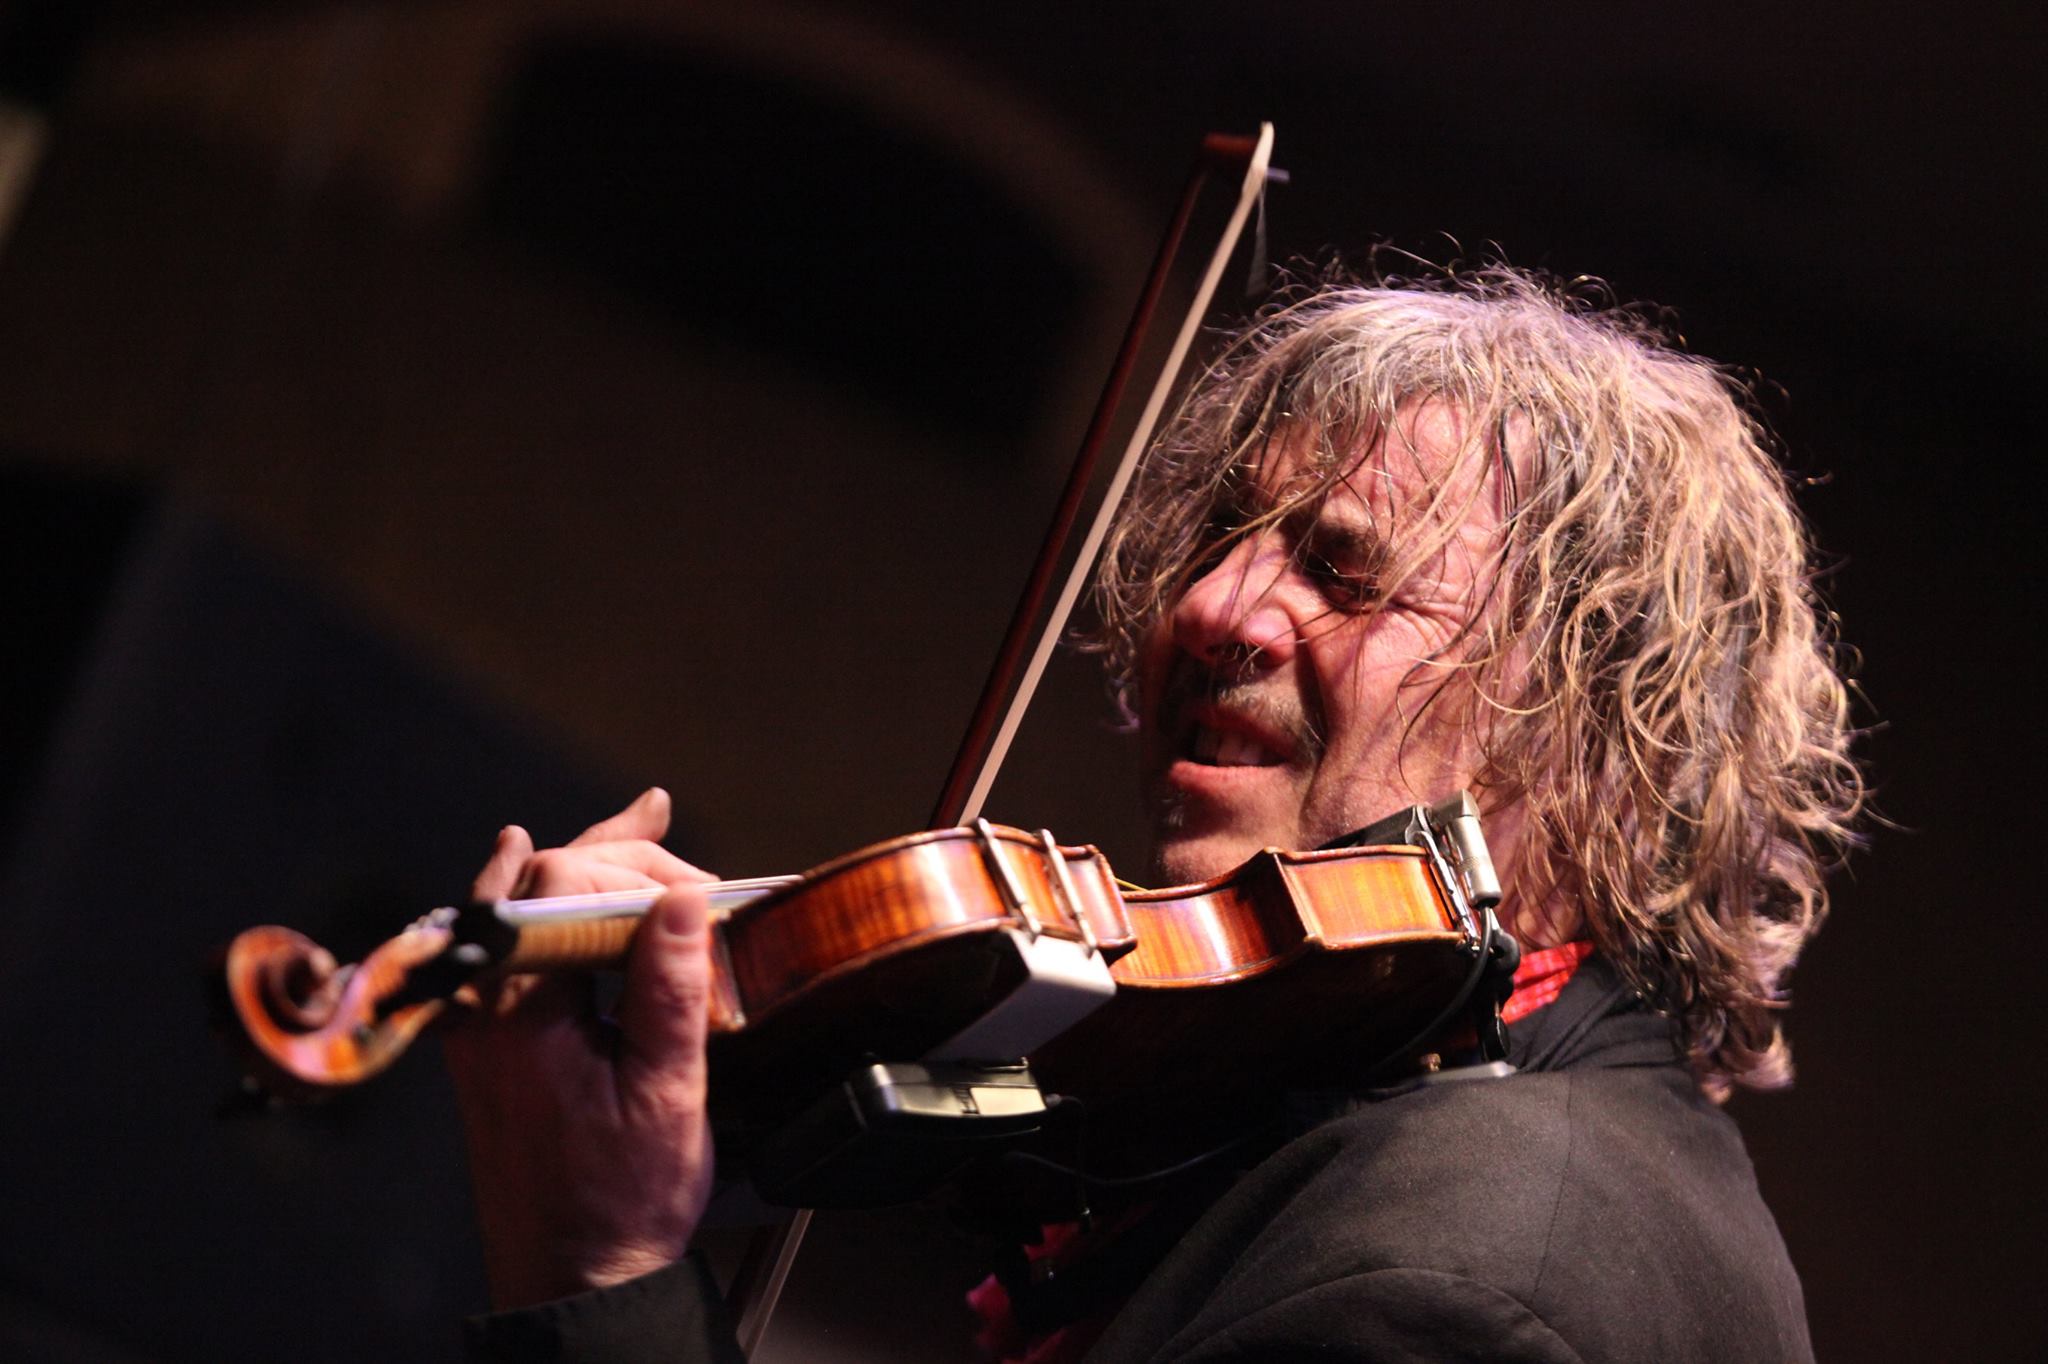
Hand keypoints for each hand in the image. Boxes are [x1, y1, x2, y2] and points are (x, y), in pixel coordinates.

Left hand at [443, 788, 720, 1309]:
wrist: (570, 1281)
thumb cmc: (615, 1203)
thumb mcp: (665, 1093)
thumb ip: (668, 989)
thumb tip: (680, 900)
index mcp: (518, 1010)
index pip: (562, 881)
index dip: (637, 868)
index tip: (701, 896)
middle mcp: (482, 1006)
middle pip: (537, 881)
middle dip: (621, 859)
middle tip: (691, 868)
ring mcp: (479, 1024)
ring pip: (521, 907)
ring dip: (585, 864)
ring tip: (642, 823)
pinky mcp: (491, 1045)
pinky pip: (513, 949)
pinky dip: (552, 908)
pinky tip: (567, 887)